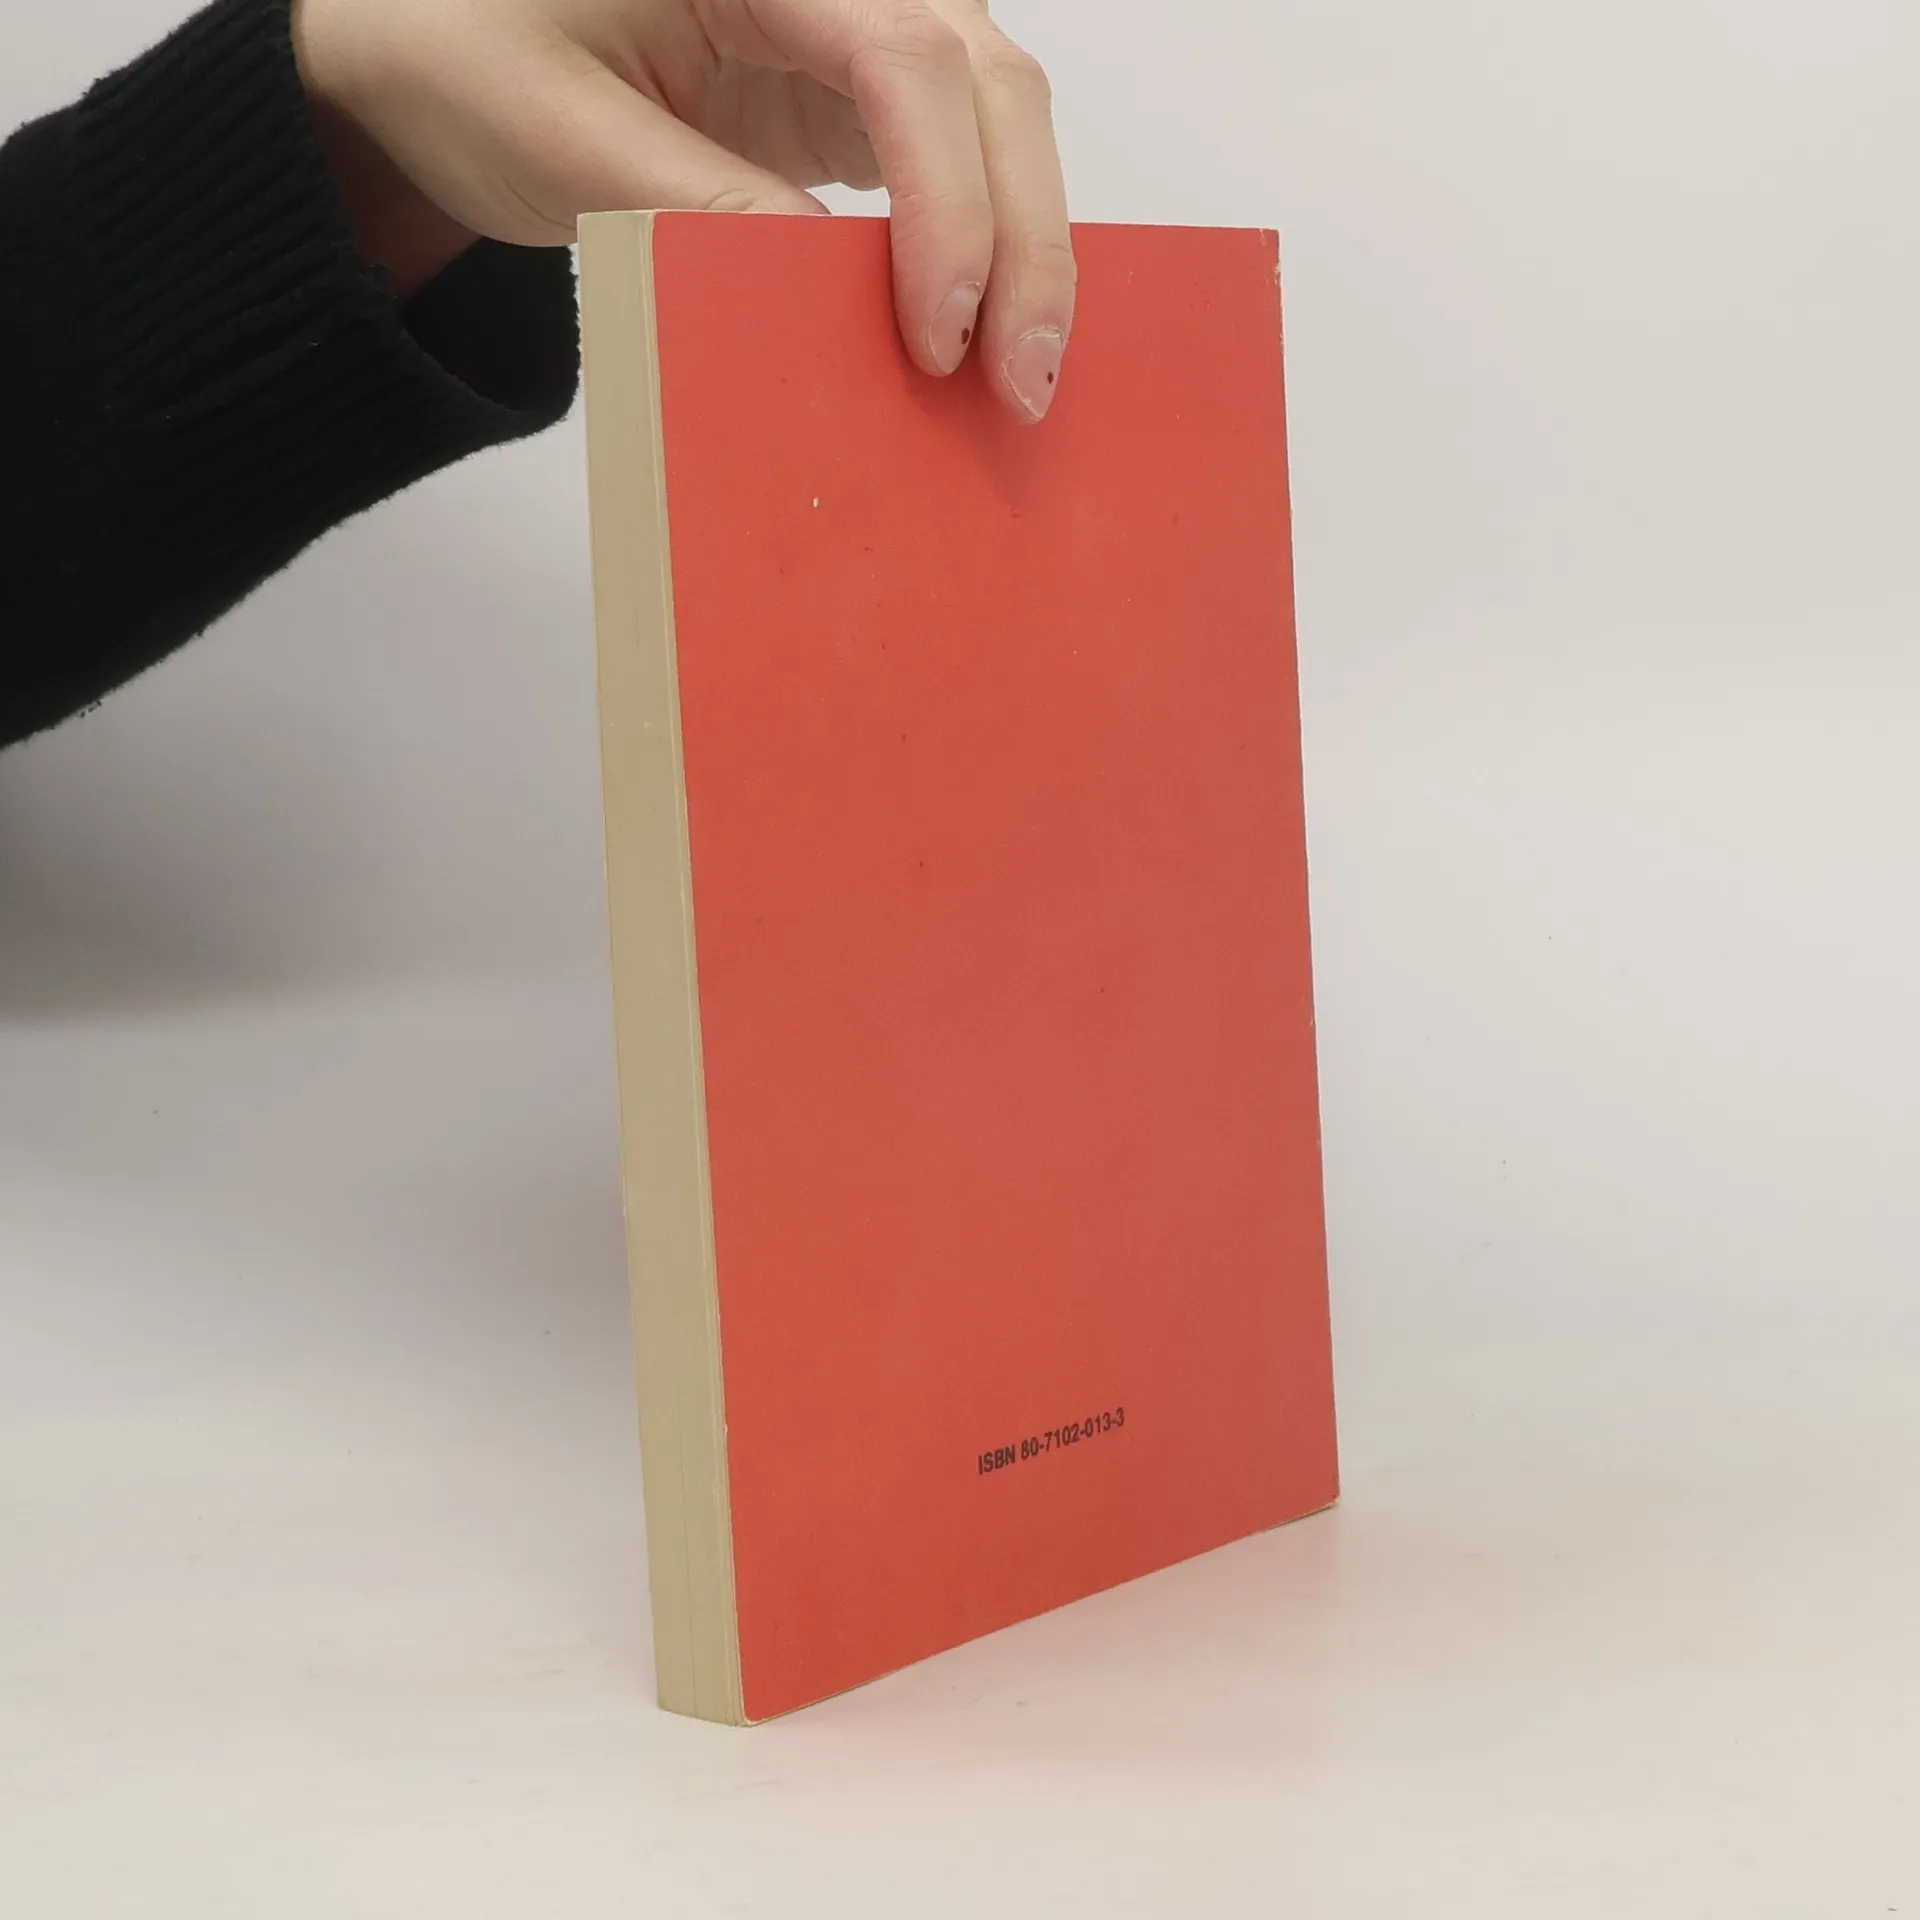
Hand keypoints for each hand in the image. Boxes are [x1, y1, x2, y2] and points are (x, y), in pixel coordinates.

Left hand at [292, 0, 1075, 420]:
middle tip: (1018, 385)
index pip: (904, 58)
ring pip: (997, 118)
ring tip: (1013, 379)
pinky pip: (956, 162)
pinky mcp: (851, 99)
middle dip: (1024, 237)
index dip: (946, 202)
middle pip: (989, 83)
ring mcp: (853, 34)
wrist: (432, 47)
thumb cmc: (469, 55)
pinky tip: (979, 334)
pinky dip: (981, 247)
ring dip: (1022, 247)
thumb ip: (697, 208)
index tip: (939, 334)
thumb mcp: (562, 138)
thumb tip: (836, 307)